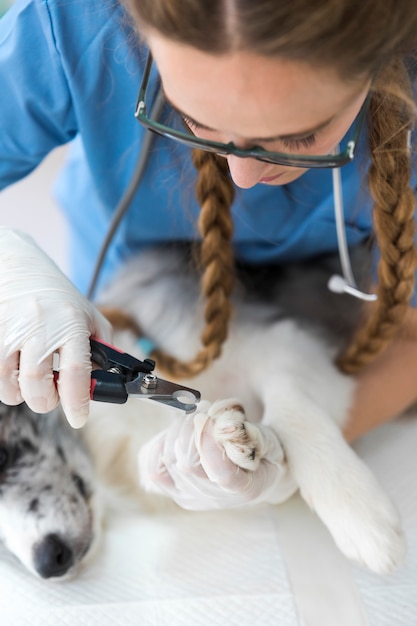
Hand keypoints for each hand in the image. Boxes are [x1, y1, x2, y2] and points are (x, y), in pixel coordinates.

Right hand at [0, 227, 111, 426]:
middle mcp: (40, 326)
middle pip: (38, 385)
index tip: (79, 417)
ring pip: (11, 386)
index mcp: (70, 323)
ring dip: (23, 395)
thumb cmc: (58, 296)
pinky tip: (16, 371)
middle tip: (53, 396)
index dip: (77, 402)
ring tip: (33, 382)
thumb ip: (103, 346)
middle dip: (47, 402)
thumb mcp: (89, 315)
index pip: (75, 371)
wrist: (18, 266)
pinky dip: (6, 384)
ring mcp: (11, 331)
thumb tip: (108, 380)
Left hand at [138, 400, 296, 509]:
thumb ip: (251, 434)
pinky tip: (174, 432)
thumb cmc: (262, 453)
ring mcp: (190, 497)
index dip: (210, 445)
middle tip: (205, 406)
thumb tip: (223, 427)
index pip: (223, 475)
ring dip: (176, 429)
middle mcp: (214, 498)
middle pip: (187, 462)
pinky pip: (151, 468)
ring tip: (193, 416)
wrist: (253, 474)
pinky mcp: (172, 489)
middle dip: (191, 425)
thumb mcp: (269, 441)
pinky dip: (157, 444)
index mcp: (246, 488)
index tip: (209, 418)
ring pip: (167, 459)